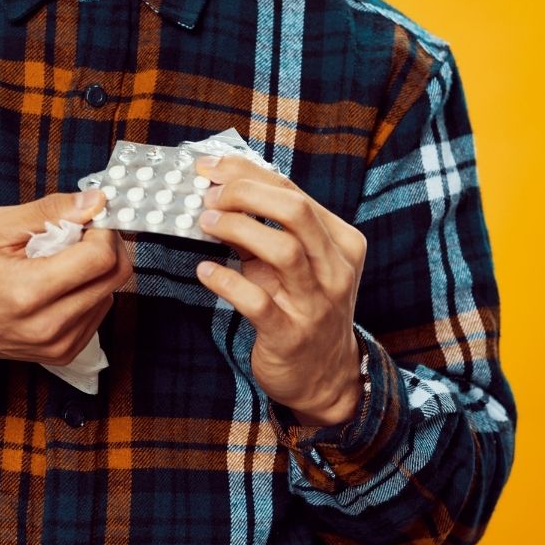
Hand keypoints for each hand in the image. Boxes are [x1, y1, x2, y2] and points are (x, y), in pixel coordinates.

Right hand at [0, 190, 131, 365]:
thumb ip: (51, 211)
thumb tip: (96, 201)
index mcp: (29, 292)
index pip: (101, 258)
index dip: (102, 229)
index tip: (87, 217)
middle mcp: (49, 326)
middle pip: (115, 277)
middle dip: (106, 245)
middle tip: (79, 232)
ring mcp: (57, 345)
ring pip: (110, 294)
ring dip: (94, 270)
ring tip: (58, 261)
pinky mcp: (61, 354)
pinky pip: (97, 314)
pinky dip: (86, 292)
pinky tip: (57, 284)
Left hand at [192, 155, 367, 426]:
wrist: (324, 377)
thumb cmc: (303, 308)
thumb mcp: (295, 265)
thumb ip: (265, 230)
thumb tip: (220, 194)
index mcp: (340, 242)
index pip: (294, 192)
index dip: (248, 174)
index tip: (211, 168)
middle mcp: (335, 269)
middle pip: (295, 211)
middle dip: (246, 194)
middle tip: (210, 196)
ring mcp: (316, 303)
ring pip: (284, 251)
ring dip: (238, 230)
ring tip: (205, 223)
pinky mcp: (290, 335)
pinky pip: (256, 302)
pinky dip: (226, 281)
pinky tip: (205, 271)